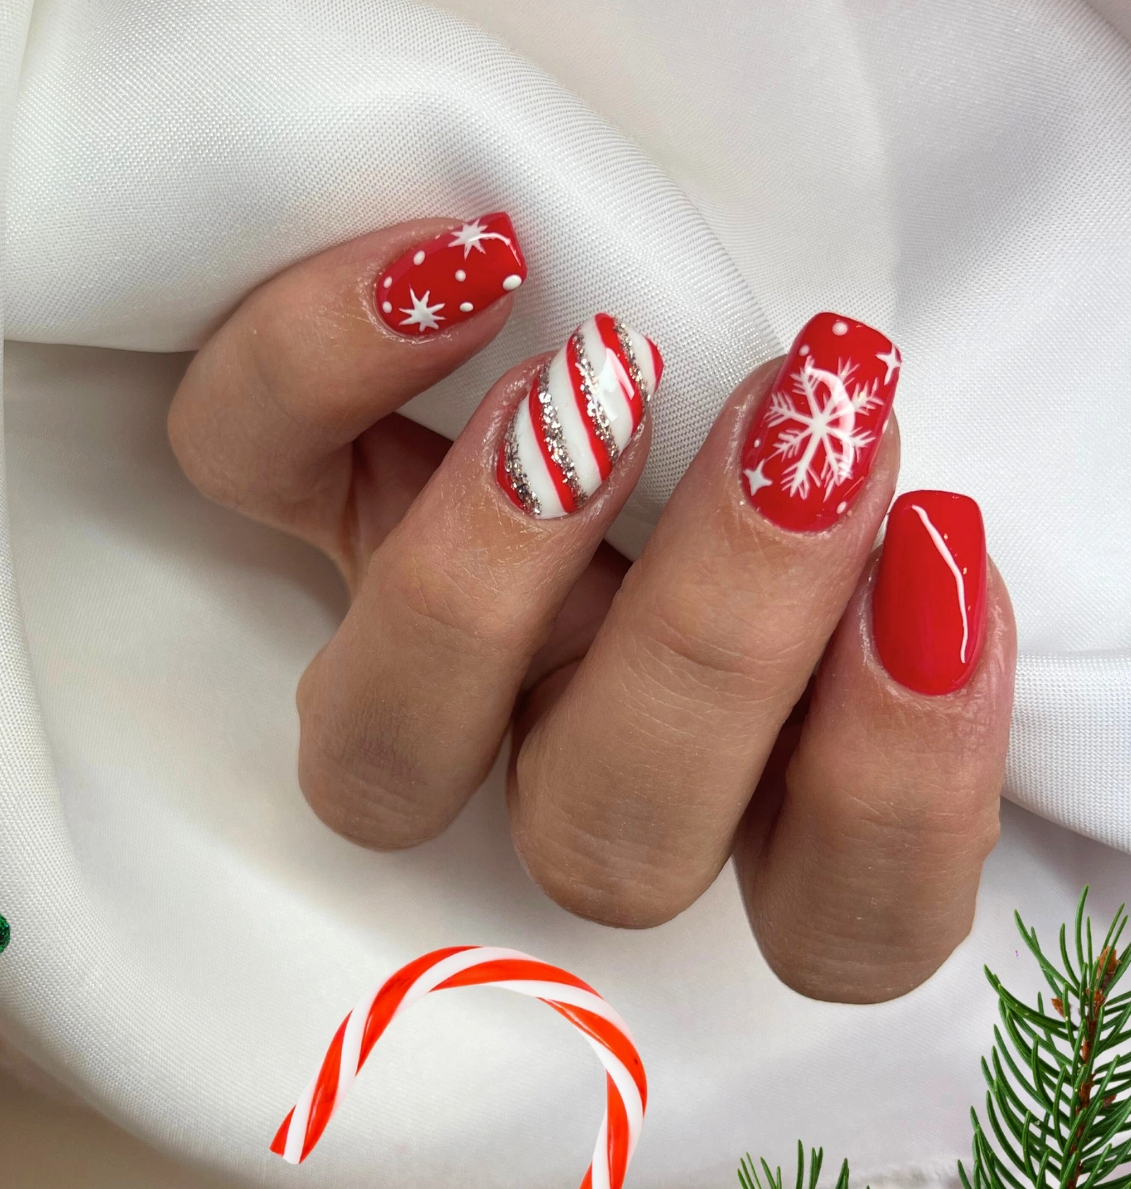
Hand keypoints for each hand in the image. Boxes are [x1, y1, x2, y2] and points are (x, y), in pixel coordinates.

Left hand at [168, 215, 1015, 1001]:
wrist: (639, 274)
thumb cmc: (791, 403)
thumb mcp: (864, 479)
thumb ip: (878, 551)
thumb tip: (893, 528)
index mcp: (749, 783)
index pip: (837, 922)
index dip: (896, 793)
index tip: (942, 562)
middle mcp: (564, 758)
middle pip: (608, 847)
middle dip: (713, 647)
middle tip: (792, 447)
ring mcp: (415, 658)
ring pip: (378, 763)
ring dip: (490, 577)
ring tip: (602, 380)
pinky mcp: (301, 491)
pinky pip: (246, 464)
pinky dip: (324, 366)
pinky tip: (459, 265)